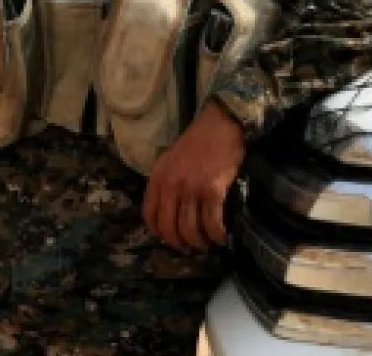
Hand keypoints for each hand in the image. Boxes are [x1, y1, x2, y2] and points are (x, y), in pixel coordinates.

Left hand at [143, 101, 244, 251]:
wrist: (221, 125)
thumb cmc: (198, 142)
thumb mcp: (171, 159)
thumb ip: (166, 183)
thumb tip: (169, 210)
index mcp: (158, 178)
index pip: (149, 215)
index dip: (159, 233)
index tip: (170, 239)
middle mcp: (171, 185)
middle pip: (169, 228)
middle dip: (180, 243)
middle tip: (190, 247)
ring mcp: (191, 189)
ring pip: (190, 230)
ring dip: (200, 242)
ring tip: (207, 243)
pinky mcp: (212, 191)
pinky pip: (212, 223)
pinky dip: (217, 235)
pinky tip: (222, 236)